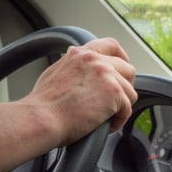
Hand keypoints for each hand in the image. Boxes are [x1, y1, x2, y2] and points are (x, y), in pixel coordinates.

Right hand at [23, 38, 137, 145]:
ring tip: (103, 118)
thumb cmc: (44, 104)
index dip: (122, 58)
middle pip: (128, 70)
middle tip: (113, 103)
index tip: (123, 72)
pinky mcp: (114, 92)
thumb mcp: (55, 72)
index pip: (111, 46)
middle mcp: (96, 60)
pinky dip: (118, 121)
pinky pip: (128, 109)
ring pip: (130, 92)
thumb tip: (78, 65)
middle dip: (124, 88)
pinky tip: (105, 125)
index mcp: (82, 54)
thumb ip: (72, 65)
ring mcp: (107, 75)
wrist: (41, 119)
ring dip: (120, 108)